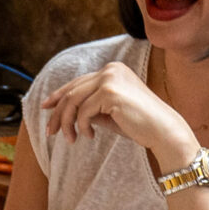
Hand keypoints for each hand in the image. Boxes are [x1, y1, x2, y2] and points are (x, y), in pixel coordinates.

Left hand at [38, 63, 200, 161]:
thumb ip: (89, 106)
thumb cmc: (137, 124)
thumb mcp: (108, 112)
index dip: (58, 95)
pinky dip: (81, 126)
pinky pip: (83, 112)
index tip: (45, 108)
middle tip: (50, 132)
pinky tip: (88, 136)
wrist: (163, 130)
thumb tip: (63, 110)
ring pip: (73, 101)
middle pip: (72, 91)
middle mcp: (110, 70)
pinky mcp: (110, 92)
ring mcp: (110, 79)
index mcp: (113, 70)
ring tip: (70, 139)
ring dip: (66, 123)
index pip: (78, 82)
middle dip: (57, 113)